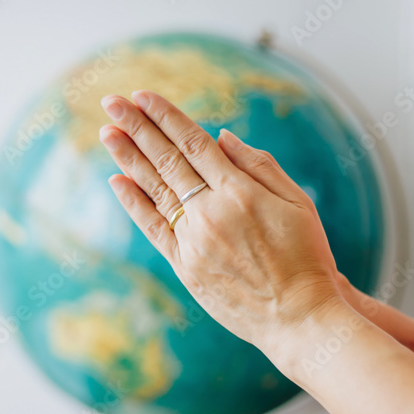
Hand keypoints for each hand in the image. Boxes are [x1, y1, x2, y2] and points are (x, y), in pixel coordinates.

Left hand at [99, 90, 345, 353]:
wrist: (298, 318)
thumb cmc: (306, 258)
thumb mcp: (296, 203)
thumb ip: (259, 166)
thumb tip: (221, 137)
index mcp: (240, 191)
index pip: (194, 142)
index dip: (165, 117)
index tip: (143, 96)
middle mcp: (211, 212)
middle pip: (167, 160)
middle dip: (137, 127)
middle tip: (111, 103)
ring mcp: (194, 240)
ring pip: (155, 190)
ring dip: (128, 158)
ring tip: (106, 133)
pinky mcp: (185, 267)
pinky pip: (153, 228)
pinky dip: (134, 203)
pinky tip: (118, 180)